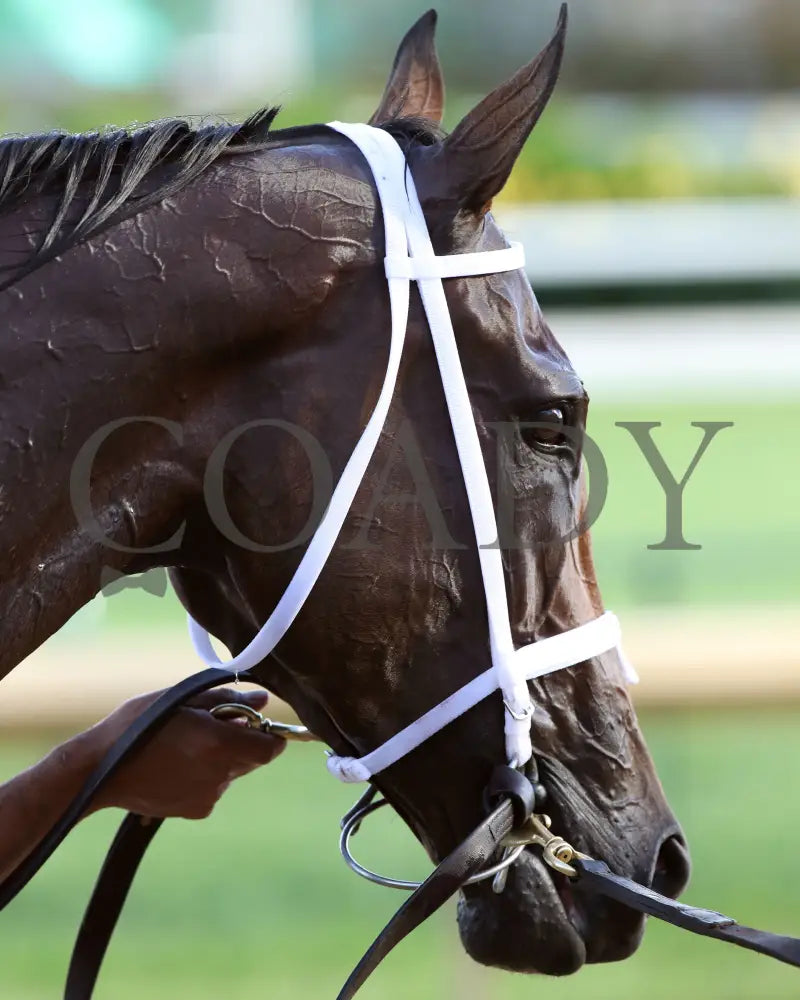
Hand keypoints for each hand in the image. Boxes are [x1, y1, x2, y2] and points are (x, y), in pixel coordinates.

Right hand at [87, 687, 284, 818]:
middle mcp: (219, 774)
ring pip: (232, 773)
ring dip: (223, 758)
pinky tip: (178, 766)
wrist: (99, 771)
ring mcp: (208, 795)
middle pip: (252, 760)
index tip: (260, 724)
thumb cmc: (137, 725)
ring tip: (187, 746)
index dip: (271, 736)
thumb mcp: (180, 700)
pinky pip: (214, 788)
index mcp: (218, 744)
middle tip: (215, 726)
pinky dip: (207, 776)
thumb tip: (261, 700)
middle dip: (244, 742)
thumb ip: (226, 700)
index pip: (270, 748)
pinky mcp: (196, 810)